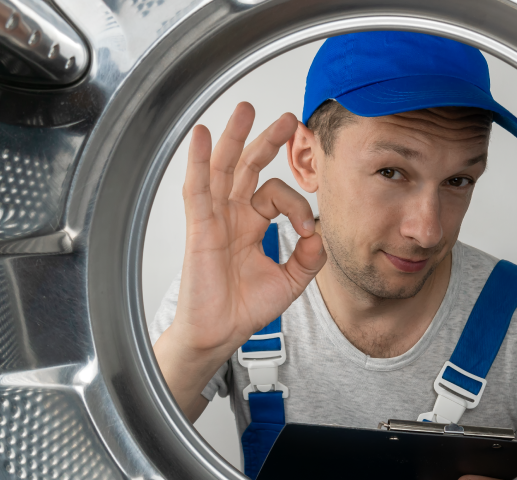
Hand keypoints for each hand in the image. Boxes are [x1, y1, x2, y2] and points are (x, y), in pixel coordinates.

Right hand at [154, 103, 325, 418]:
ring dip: (234, 137)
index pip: (276, 194)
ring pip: (223, 169)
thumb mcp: (291, 280)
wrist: (220, 333)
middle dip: (266, 139)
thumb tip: (318, 232)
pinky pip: (198, 189)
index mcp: (251, 225)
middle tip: (287, 119)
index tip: (308, 232)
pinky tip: (204, 137)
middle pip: (247, 167)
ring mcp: (214, 219)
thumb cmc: (244, 308)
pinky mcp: (199, 228)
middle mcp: (232, 216)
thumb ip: (310, 256)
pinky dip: (199, 161)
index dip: (297, 205)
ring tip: (245, 109)